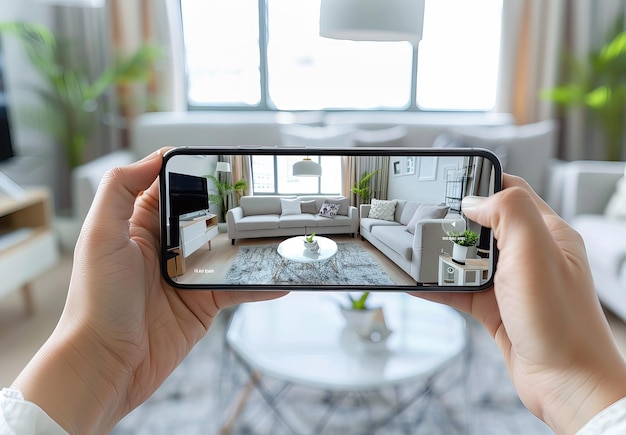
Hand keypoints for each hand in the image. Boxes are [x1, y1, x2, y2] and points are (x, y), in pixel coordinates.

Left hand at [11, 150, 286, 433]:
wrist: (106, 364)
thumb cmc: (95, 301)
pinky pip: (239, 287)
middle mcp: (166, 247)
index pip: (171, 186)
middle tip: (264, 194)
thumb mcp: (100, 236)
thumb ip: (120, 190)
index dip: (195, 172)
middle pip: (207, 216)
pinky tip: (281, 276)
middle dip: (232, 205)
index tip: (225, 162)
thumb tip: (154, 156)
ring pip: (228, 250)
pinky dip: (261, 283)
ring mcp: (188, 275)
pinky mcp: (204, 303)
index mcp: (140, 225)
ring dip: (252, 243)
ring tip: (279, 231)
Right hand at [416, 174, 625, 433]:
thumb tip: (474, 201)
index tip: (448, 183)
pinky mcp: (496, 309)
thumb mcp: (535, 252)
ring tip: (417, 252)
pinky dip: (438, 286)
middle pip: (483, 225)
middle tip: (428, 220)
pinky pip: (460, 290)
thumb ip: (508, 212)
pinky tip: (417, 285)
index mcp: (547, 232)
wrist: (566, 384)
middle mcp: (530, 255)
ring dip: (443, 257)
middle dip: (455, 222)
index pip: (511, 191)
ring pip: (468, 259)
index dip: (480, 183)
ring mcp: (511, 283)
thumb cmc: (560, 322)